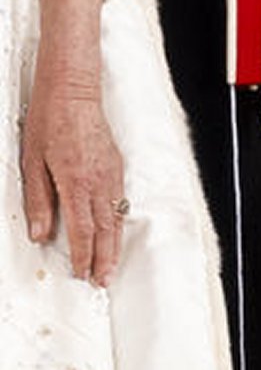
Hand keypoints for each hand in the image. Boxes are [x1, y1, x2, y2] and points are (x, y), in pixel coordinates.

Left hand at [21, 0, 124, 285]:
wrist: (72, 88)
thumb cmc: (50, 120)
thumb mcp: (32, 163)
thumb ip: (38, 202)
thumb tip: (41, 234)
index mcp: (77, 182)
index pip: (83, 230)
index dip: (83, 256)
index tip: (81, 274)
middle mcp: (99, 179)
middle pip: (106, 228)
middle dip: (105, 257)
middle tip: (103, 280)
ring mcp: (111, 169)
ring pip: (116, 214)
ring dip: (115, 241)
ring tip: (111, 263)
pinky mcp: (115, 161)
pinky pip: (120, 197)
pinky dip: (118, 217)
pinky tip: (115, 225)